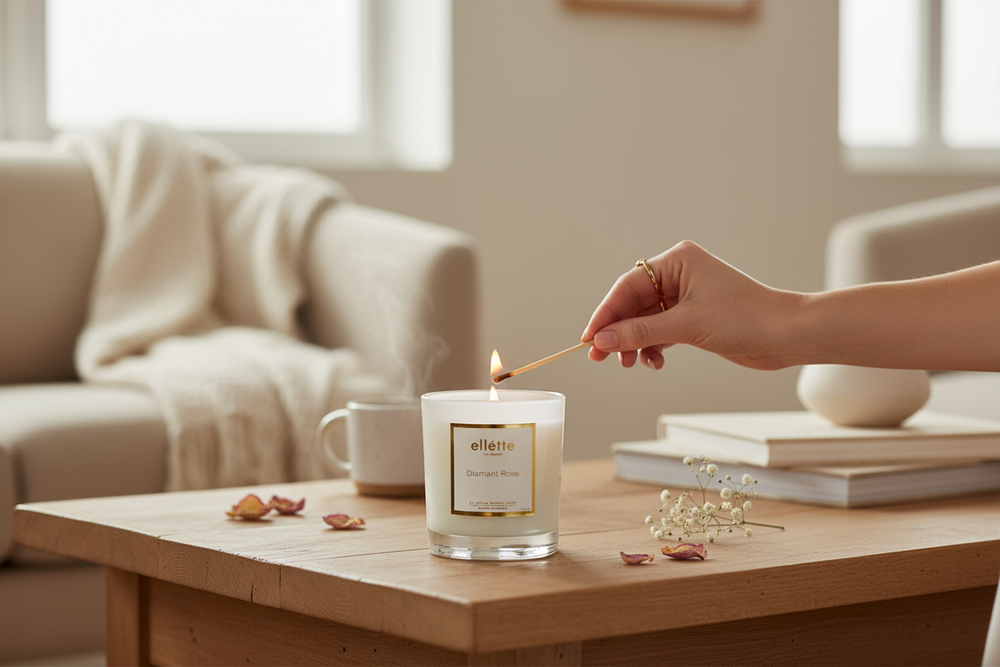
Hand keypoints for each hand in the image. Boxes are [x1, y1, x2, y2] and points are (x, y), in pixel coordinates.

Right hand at [581, 241, 804, 370]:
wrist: (786, 336)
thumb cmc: (746, 319)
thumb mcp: (685, 326)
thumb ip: (639, 332)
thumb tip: (602, 340)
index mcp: (678, 261)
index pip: (628, 286)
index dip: (605, 314)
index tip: (588, 338)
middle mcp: (680, 274)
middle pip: (633, 304)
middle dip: (618, 332)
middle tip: (599, 356)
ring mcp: (687, 297)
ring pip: (645, 320)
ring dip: (635, 343)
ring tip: (630, 363)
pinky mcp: (694, 318)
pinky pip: (661, 331)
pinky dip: (654, 347)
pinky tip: (655, 362)